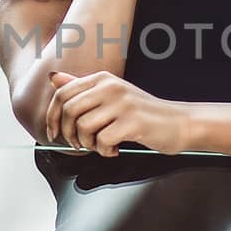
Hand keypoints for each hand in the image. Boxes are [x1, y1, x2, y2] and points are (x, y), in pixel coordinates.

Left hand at [44, 70, 191, 156]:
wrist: (179, 123)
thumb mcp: (110, 96)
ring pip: (83, 126)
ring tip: (101, 146)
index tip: (53, 133)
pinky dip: (105, 151)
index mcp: (102, 79)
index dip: (52, 116)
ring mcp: (122, 103)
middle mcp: (111, 87)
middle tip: (79, 144)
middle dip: (68, 133)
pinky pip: (103, 140)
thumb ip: (82, 88)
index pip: (63, 93)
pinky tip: (115, 150)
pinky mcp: (133, 122)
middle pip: (69, 110)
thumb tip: (54, 78)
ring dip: (88, 144)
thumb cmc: (143, 114)